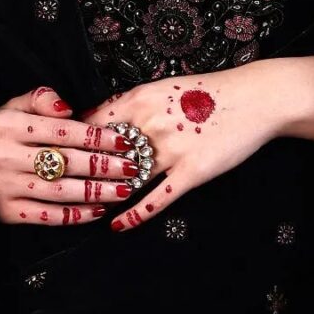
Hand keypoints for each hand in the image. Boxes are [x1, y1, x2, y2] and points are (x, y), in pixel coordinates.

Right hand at [0, 83, 140, 225]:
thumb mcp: (8, 107)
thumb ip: (39, 98)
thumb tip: (69, 108)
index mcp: (8, 126)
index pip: (62, 131)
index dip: (97, 137)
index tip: (124, 141)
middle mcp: (6, 156)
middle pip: (66, 162)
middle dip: (105, 166)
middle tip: (133, 167)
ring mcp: (7, 187)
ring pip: (61, 191)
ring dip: (97, 192)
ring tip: (124, 190)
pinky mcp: (7, 212)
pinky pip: (48, 216)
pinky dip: (77, 215)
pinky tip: (98, 210)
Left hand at [83, 63, 306, 232]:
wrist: (254, 99)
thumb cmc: (210, 91)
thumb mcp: (164, 87)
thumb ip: (134, 103)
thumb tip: (104, 117)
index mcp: (139, 99)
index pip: (92, 123)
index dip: (73, 142)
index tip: (59, 156)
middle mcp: (150, 124)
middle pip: (104, 154)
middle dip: (81, 172)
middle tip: (62, 186)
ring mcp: (171, 150)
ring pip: (126, 178)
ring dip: (104, 195)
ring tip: (86, 208)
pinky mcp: (191, 172)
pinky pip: (157, 198)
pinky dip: (135, 214)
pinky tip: (118, 226)